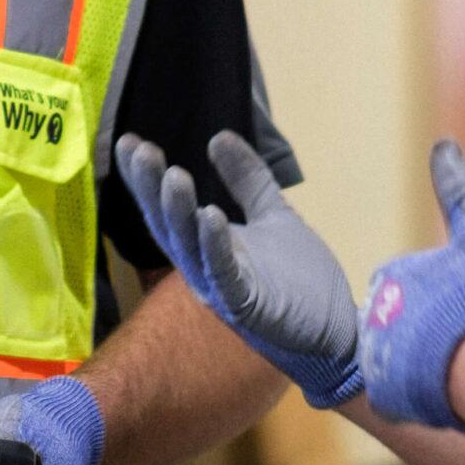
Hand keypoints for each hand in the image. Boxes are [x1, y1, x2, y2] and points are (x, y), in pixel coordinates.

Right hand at [114, 130, 362, 408]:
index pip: (168, 208)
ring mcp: (222, 289)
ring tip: (173, 175)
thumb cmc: (298, 278)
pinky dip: (215, 246)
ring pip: (190, 249)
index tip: (129, 141)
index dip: (146, 178)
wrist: (335, 327)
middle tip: (140, 151)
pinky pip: (225, 275)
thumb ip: (247, 179)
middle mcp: (203, 268)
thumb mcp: (272, 215)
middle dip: (152, 188)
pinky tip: (211, 216)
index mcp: (206, 246)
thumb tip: (218, 137)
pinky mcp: (247, 307)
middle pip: (169, 225)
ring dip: (179, 212)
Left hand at [359, 140, 464, 431]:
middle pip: (399, 324)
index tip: (462, 311)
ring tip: (448, 372)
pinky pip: (390, 392)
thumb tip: (443, 143)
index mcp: (394, 274)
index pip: (411, 289)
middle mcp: (373, 313)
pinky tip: (433, 394)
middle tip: (456, 343)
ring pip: (395, 359)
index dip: (441, 303)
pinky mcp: (375, 393)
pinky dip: (409, 393)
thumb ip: (460, 192)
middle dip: (424, 335)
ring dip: (416, 365)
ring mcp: (372, 354)